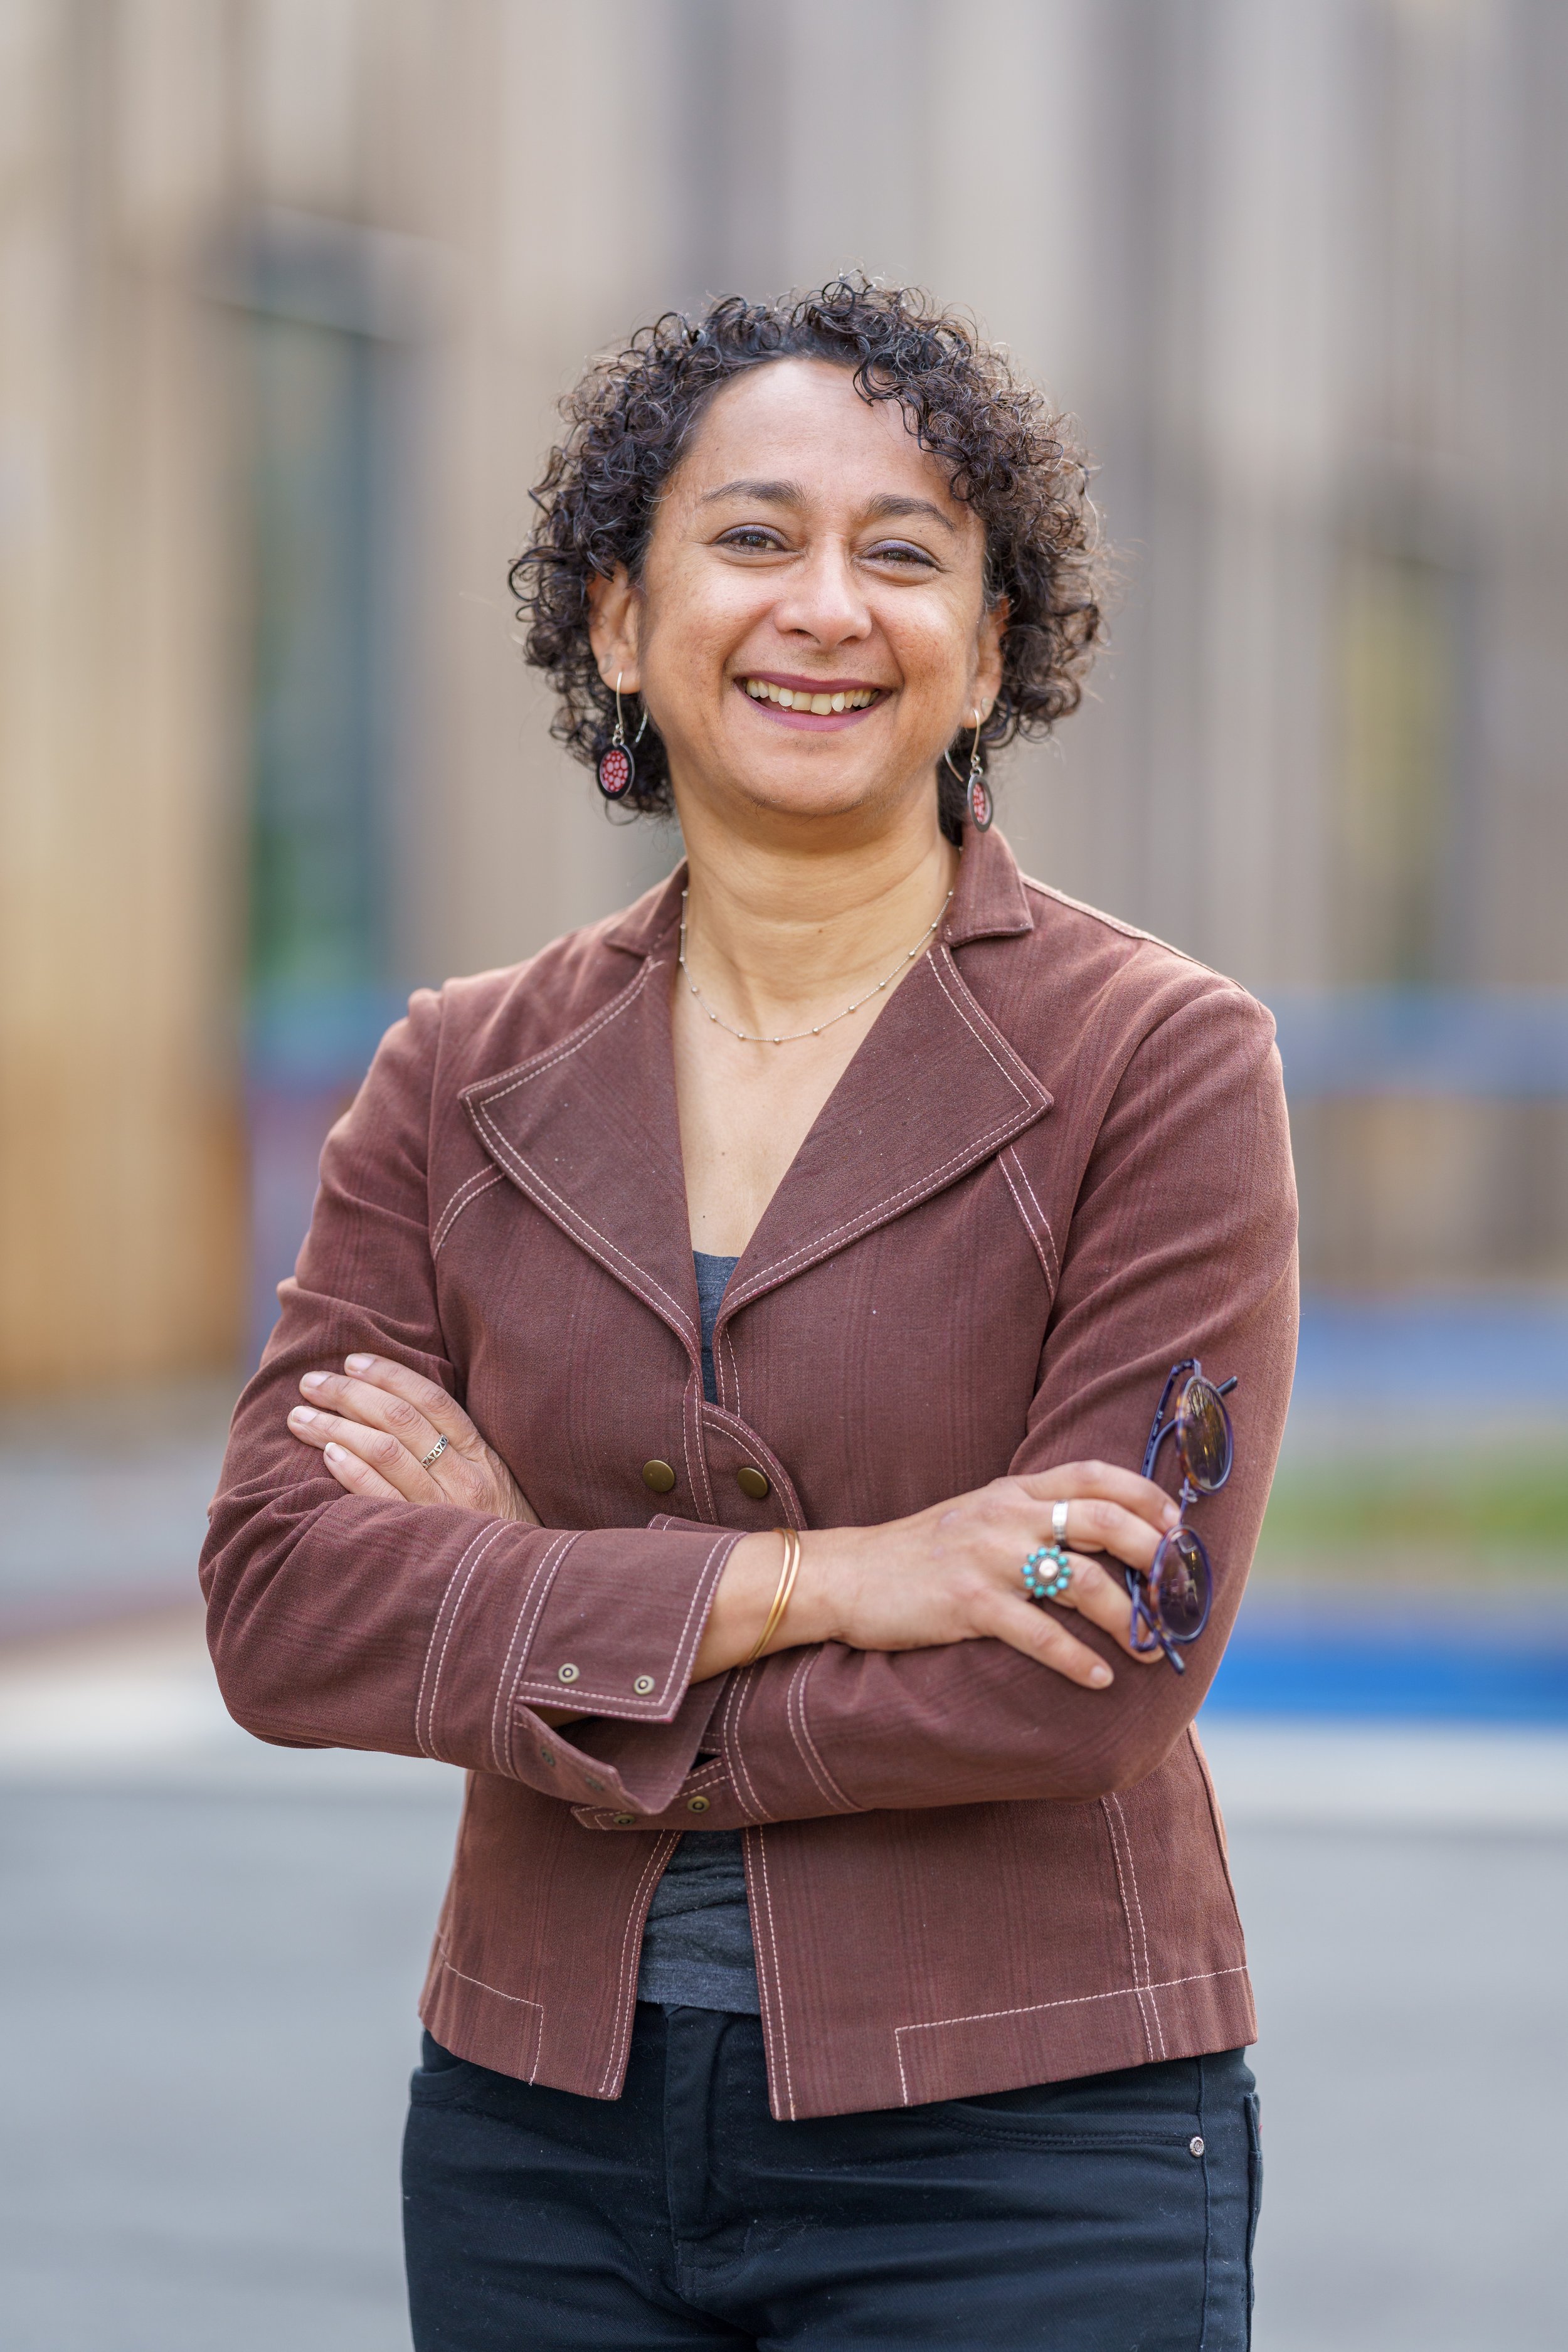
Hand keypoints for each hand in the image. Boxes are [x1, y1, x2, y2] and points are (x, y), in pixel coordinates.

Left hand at [287, 1353, 539, 1524]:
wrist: (520, 1590)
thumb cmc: (499, 1534)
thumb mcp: (494, 1485)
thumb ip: (459, 1453)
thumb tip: (402, 1414)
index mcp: (482, 1455)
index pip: (432, 1399)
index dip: (389, 1374)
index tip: (352, 1361)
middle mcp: (465, 1476)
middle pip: (401, 1419)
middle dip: (350, 1394)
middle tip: (311, 1382)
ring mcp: (445, 1508)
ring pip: (386, 1451)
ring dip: (335, 1427)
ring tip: (300, 1416)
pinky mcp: (424, 1540)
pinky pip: (382, 1497)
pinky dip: (353, 1471)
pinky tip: (327, 1454)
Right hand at [706, 1463, 1175, 1691]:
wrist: (847, 1576)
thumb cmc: (920, 1555)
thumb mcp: (977, 1517)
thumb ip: (1029, 1516)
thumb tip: (1096, 1536)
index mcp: (1011, 1491)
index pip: (1093, 1475)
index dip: (1145, 1495)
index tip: (1179, 1524)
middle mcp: (1005, 1517)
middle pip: (1102, 1521)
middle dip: (1154, 1556)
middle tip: (1181, 1591)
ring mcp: (988, 1559)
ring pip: (1082, 1581)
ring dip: (1129, 1618)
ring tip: (1151, 1647)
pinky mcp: (969, 1605)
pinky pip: (1040, 1634)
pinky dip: (1077, 1659)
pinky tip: (1099, 1679)